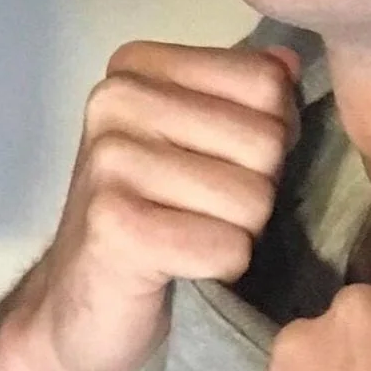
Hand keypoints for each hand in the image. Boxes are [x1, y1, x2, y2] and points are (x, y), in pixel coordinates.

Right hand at [4, 42, 300, 370]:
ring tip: (191, 237)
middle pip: (266, 141)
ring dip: (239, 235)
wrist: (79, 308)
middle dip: (256, 191)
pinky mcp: (114, 224)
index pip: (265, 82)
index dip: (272, 133)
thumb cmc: (155, 218)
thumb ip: (246, 97)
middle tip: (204, 211)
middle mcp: (116, 99)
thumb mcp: (202, 142)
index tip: (224, 164)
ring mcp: (110, 160)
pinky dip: (219, 269)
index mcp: (138, 67)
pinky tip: (178, 269)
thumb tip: (291, 63)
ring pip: (253, 199)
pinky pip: (227, 247)